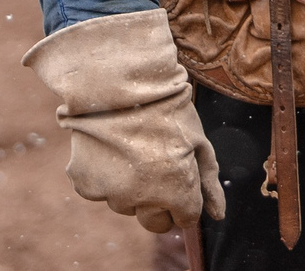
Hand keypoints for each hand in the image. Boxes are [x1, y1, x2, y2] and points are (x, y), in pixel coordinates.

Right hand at [24, 9, 226, 234]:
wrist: (119, 83)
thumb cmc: (166, 108)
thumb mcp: (198, 141)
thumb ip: (209, 183)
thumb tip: (218, 217)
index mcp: (175, 191)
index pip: (185, 217)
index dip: (187, 200)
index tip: (182, 181)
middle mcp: (143, 200)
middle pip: (155, 221)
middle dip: (162, 203)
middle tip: (159, 169)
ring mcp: (111, 194)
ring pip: (126, 205)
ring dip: (132, 188)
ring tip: (133, 149)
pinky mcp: (86, 185)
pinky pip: (100, 191)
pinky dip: (105, 177)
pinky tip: (111, 149)